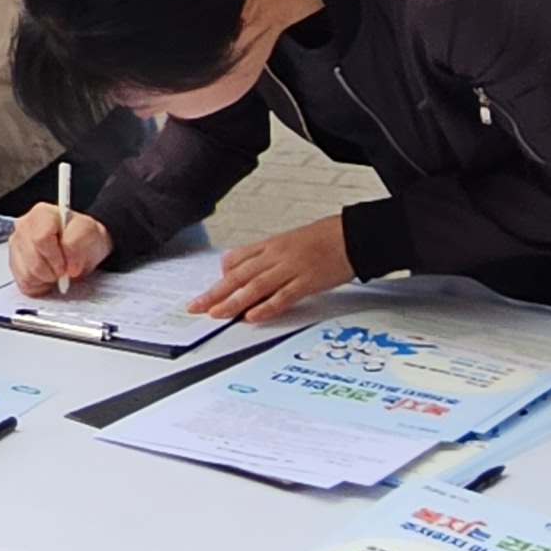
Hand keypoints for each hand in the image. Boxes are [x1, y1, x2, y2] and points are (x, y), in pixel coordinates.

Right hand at [8, 206, 109, 294]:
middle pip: (33, 261)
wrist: (81, 246)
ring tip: (56, 270)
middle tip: (64, 269)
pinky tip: (47, 275)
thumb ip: (77, 246)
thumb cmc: (83, 237)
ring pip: (27, 274)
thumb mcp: (89, 233)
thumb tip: (69, 267)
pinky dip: (39, 284)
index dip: (55, 257)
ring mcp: (16, 246)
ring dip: (46, 278)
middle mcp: (23, 227)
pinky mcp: (14, 264)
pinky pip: (24, 283)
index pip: (40, 239)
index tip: (67, 264)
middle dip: (52, 271)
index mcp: (41, 214)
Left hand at [196, 216, 358, 323]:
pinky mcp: (308, 280)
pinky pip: (283, 296)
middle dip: (216, 293)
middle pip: (240, 275)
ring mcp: (291, 268)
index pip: (236, 260)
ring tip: (218, 314)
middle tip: (198, 307)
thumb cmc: (323, 239)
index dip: (221, 278)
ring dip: (233, 301)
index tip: (208, 292)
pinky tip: (253, 316)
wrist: (352, 235)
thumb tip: (252, 275)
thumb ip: (270, 259)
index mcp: (271, 246)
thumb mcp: (290, 244)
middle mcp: (276, 256)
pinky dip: (267, 306)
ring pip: (256, 286)